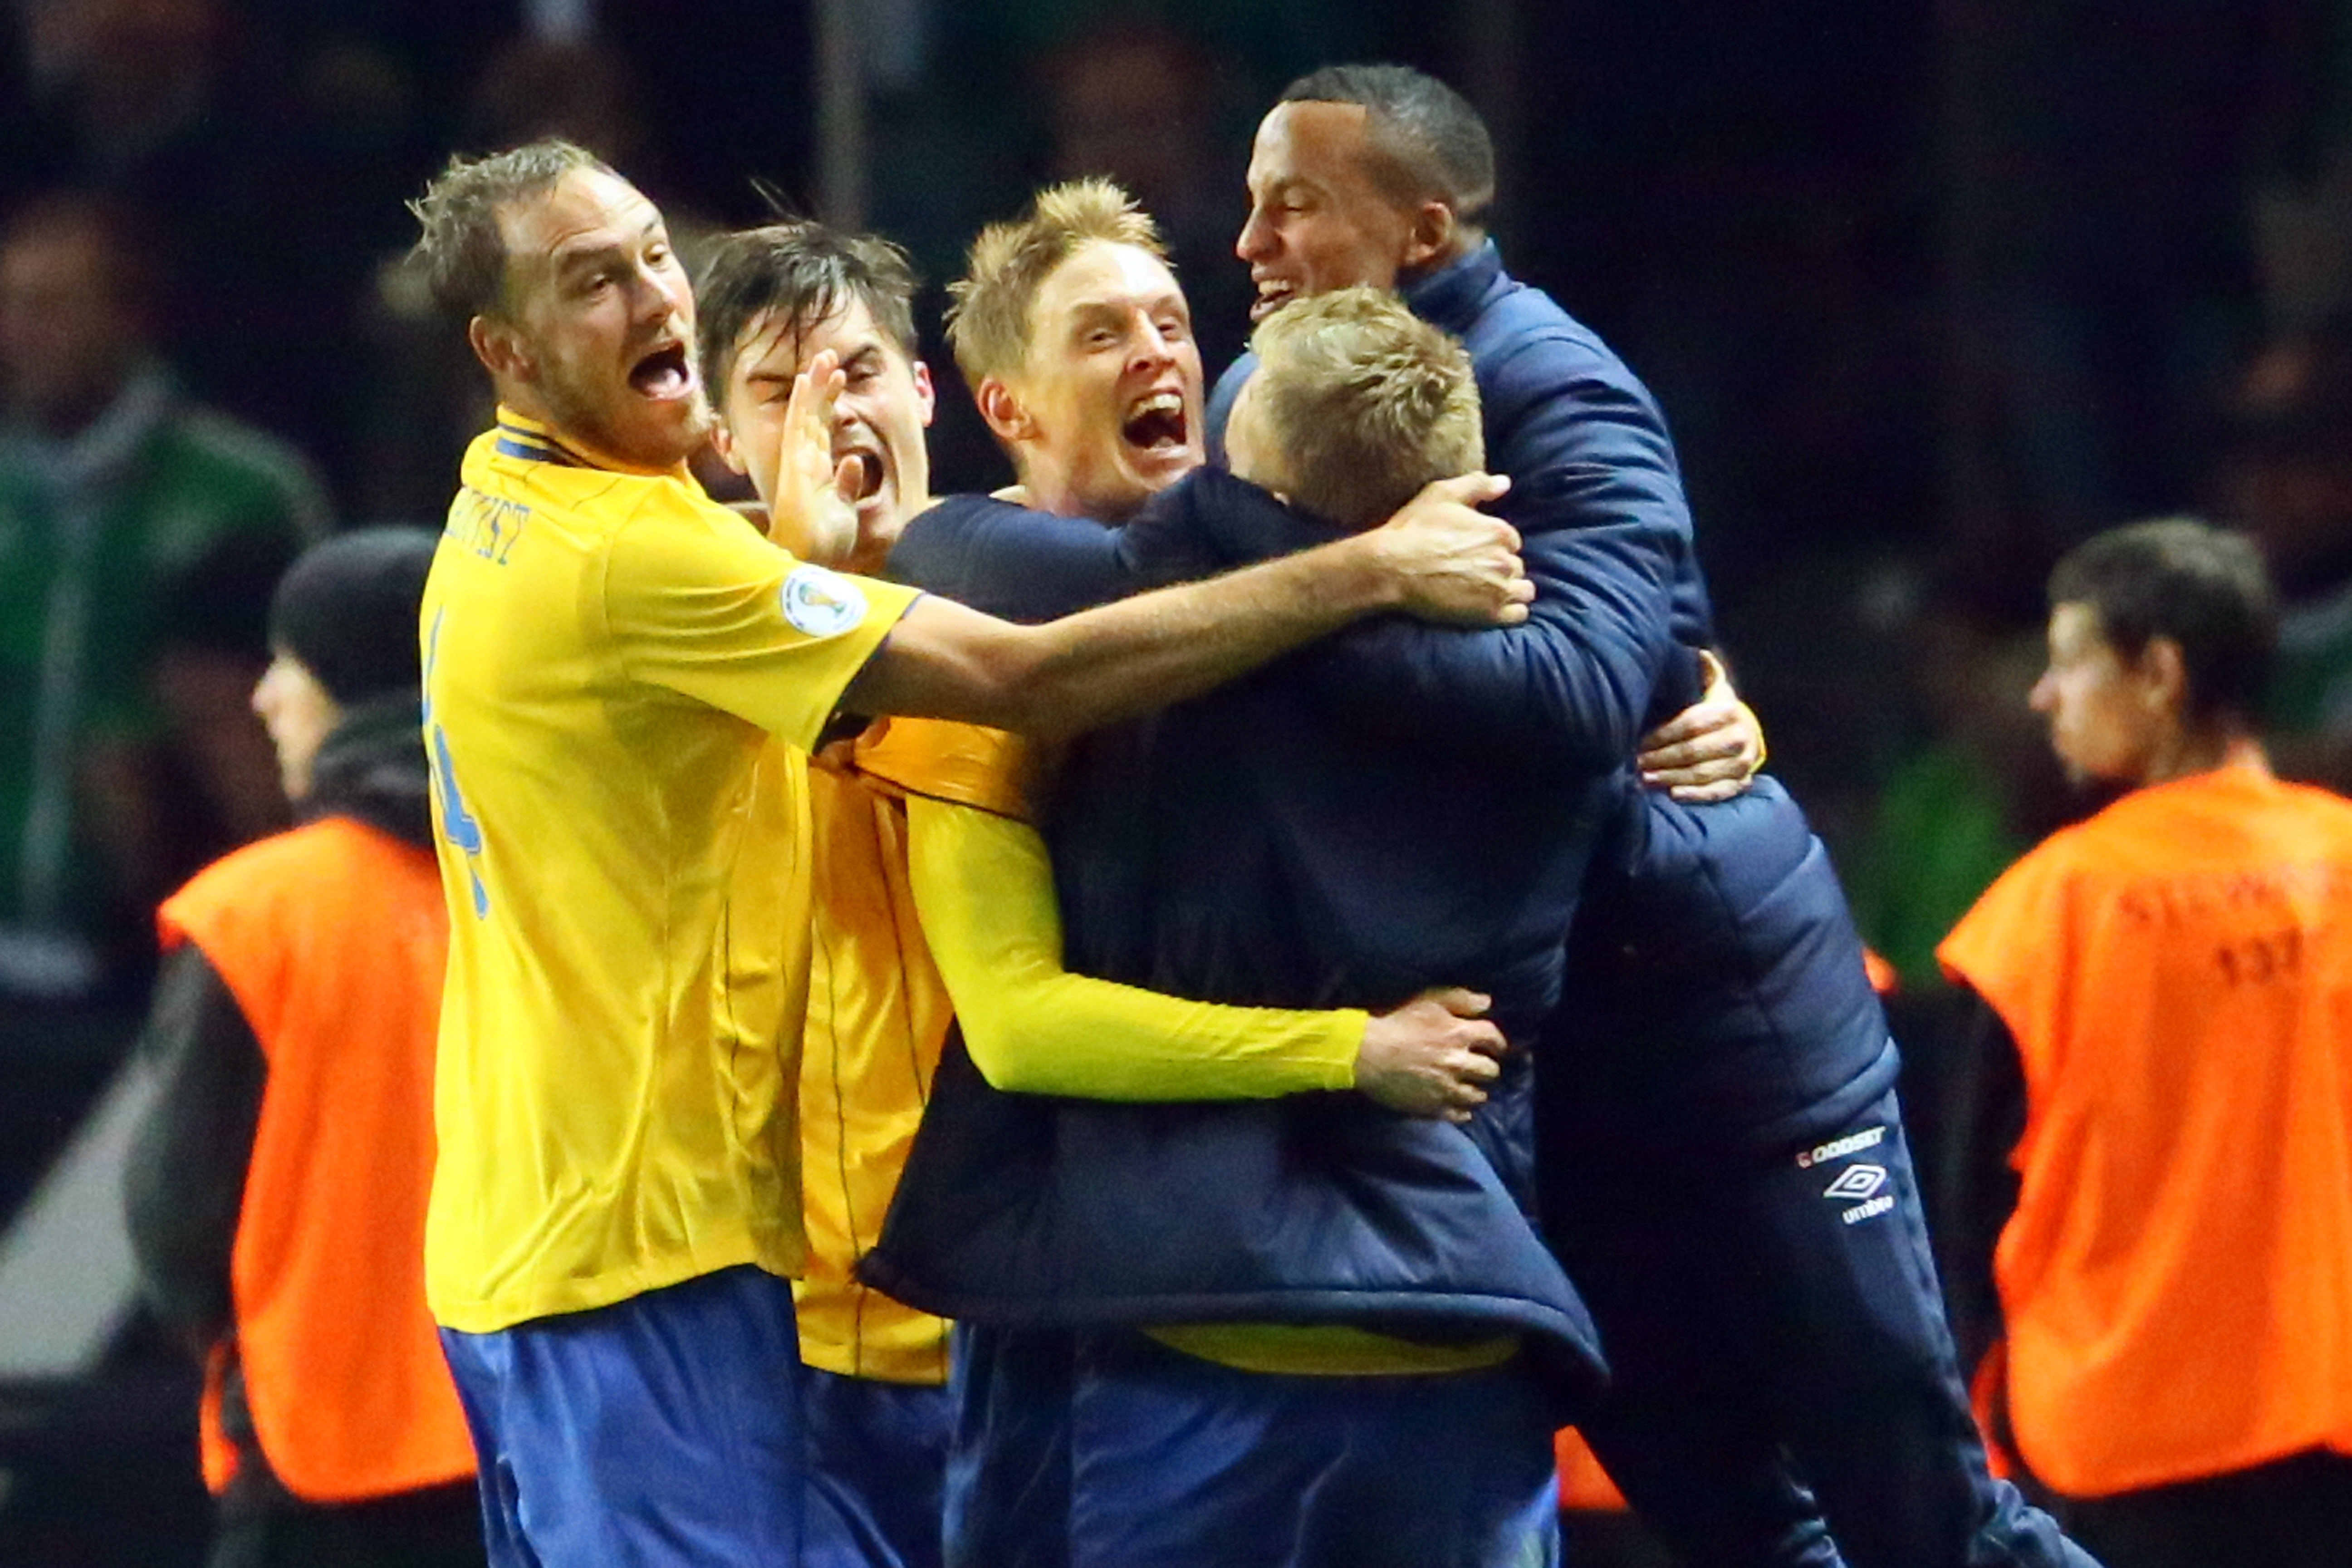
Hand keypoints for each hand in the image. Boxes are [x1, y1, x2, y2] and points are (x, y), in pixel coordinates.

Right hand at [767, 347, 860, 564]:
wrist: (810, 565)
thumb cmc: (824, 544)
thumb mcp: (844, 510)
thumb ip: (846, 486)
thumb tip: (852, 462)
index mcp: (817, 473)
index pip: (822, 430)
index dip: (828, 404)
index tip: (836, 378)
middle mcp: (805, 463)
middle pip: (813, 416)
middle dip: (822, 387)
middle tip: (829, 355)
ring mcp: (800, 463)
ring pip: (807, 415)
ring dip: (816, 386)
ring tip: (826, 359)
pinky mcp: (797, 466)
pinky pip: (798, 429)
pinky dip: (802, 405)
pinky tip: (806, 382)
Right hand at [1355, 987, 1506, 1121]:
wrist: (1367, 1054)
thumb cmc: (1396, 1023)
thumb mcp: (1428, 1001)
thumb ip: (1460, 999)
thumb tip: (1486, 1002)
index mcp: (1459, 1035)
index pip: (1492, 1037)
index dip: (1498, 1042)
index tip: (1497, 1047)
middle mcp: (1458, 1063)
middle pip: (1490, 1071)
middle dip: (1489, 1068)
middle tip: (1483, 1068)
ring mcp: (1446, 1088)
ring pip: (1478, 1096)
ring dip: (1478, 1091)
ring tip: (1473, 1089)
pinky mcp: (1433, 1107)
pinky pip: (1458, 1114)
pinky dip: (1463, 1112)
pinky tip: (1462, 1109)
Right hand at [1362, 473, 1529, 626]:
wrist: (1392, 568)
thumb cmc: (1414, 529)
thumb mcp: (1442, 494)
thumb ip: (1478, 485)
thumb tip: (1505, 482)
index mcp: (1498, 532)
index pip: (1512, 541)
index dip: (1495, 546)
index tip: (1476, 551)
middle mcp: (1504, 561)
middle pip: (1516, 566)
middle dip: (1501, 568)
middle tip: (1476, 572)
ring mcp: (1498, 590)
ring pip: (1523, 590)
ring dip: (1511, 589)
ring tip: (1489, 591)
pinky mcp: (1488, 614)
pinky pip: (1518, 615)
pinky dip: (1512, 611)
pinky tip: (1495, 607)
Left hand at [1637, 648, 1765, 801]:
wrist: (1744, 734)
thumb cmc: (1714, 710)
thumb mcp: (1710, 687)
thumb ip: (1702, 671)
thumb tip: (1697, 654)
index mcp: (1730, 711)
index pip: (1691, 725)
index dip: (1662, 734)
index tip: (1639, 741)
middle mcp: (1741, 737)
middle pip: (1693, 751)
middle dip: (1661, 757)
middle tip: (1635, 762)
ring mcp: (1743, 763)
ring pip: (1702, 773)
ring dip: (1670, 777)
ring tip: (1644, 778)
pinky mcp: (1741, 783)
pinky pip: (1718, 792)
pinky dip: (1696, 795)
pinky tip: (1673, 794)